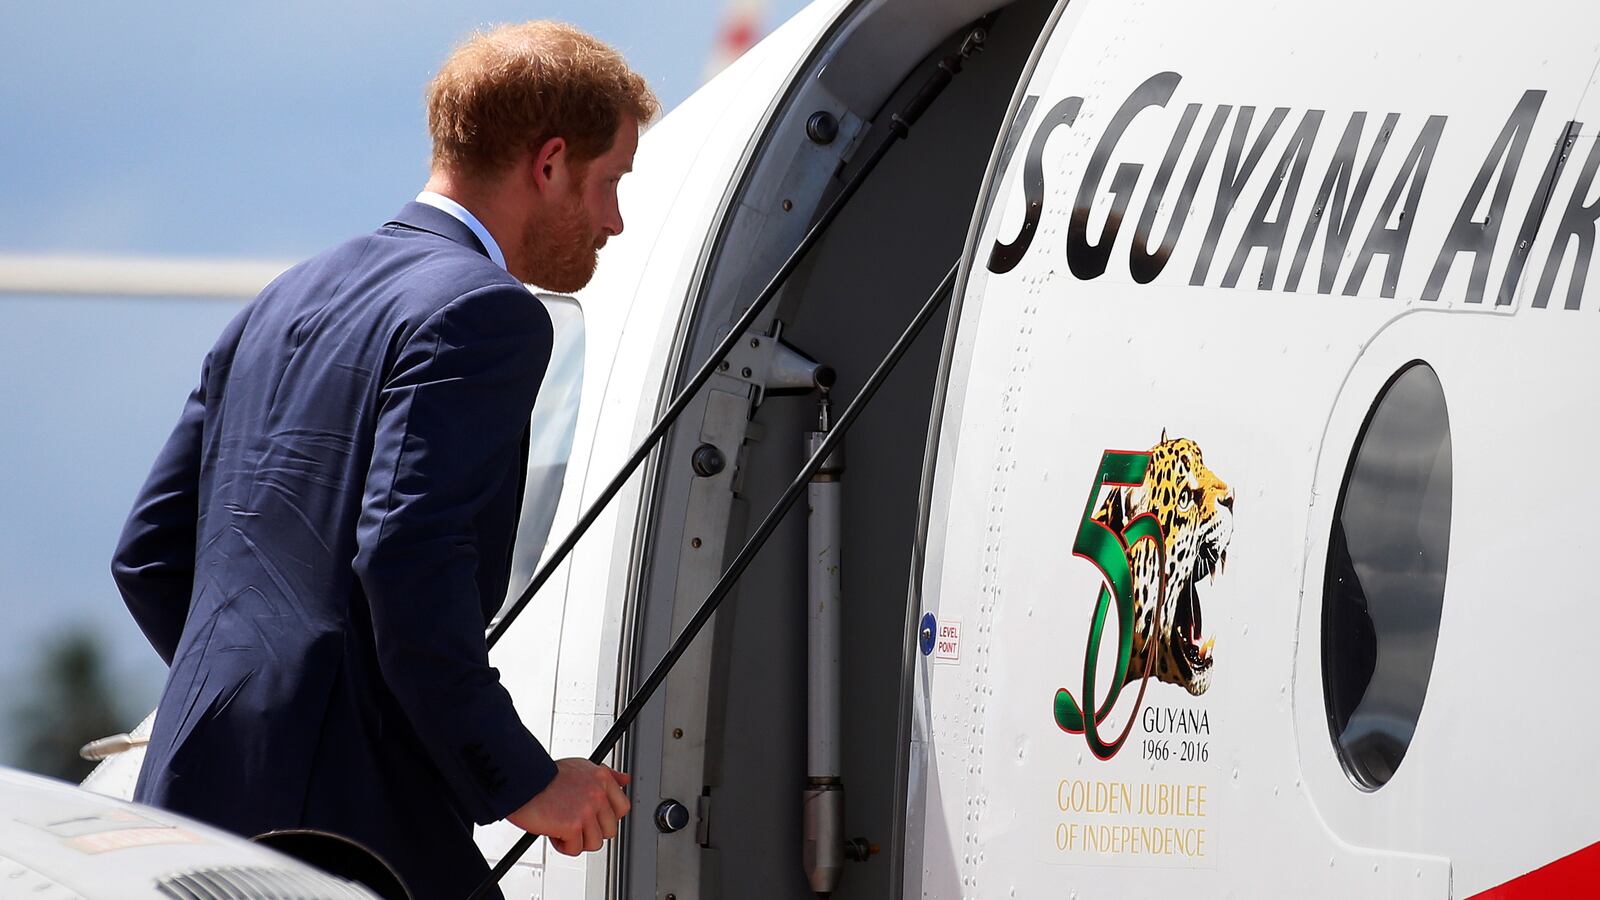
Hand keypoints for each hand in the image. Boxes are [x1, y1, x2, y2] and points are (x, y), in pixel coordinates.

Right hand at [506, 758, 631, 855]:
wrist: (522, 782)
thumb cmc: (546, 777)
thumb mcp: (581, 767)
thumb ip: (607, 775)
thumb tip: (625, 779)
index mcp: (601, 779)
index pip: (622, 807)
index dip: (608, 817)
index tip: (596, 818)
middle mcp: (597, 794)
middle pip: (610, 829)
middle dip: (591, 831)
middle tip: (575, 825)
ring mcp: (586, 810)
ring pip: (594, 843)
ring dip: (577, 840)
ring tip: (562, 827)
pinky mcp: (573, 826)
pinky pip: (575, 849)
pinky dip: (563, 845)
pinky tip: (553, 831)